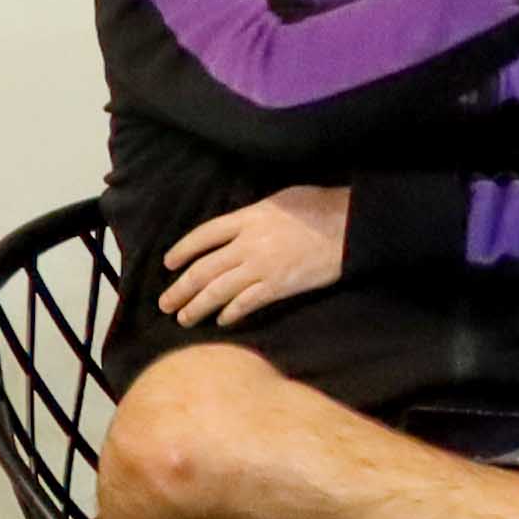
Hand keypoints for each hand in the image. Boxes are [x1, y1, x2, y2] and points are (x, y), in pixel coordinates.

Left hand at [157, 185, 348, 326]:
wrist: (353, 225)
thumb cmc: (322, 206)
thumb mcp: (282, 198)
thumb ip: (254, 215)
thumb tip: (237, 227)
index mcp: (248, 217)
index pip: (203, 236)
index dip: (182, 250)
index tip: (169, 264)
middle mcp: (248, 244)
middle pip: (203, 270)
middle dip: (180, 289)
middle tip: (166, 304)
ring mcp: (263, 267)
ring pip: (218, 291)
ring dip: (197, 306)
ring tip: (184, 318)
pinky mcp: (279, 286)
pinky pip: (246, 303)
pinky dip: (231, 313)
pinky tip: (222, 320)